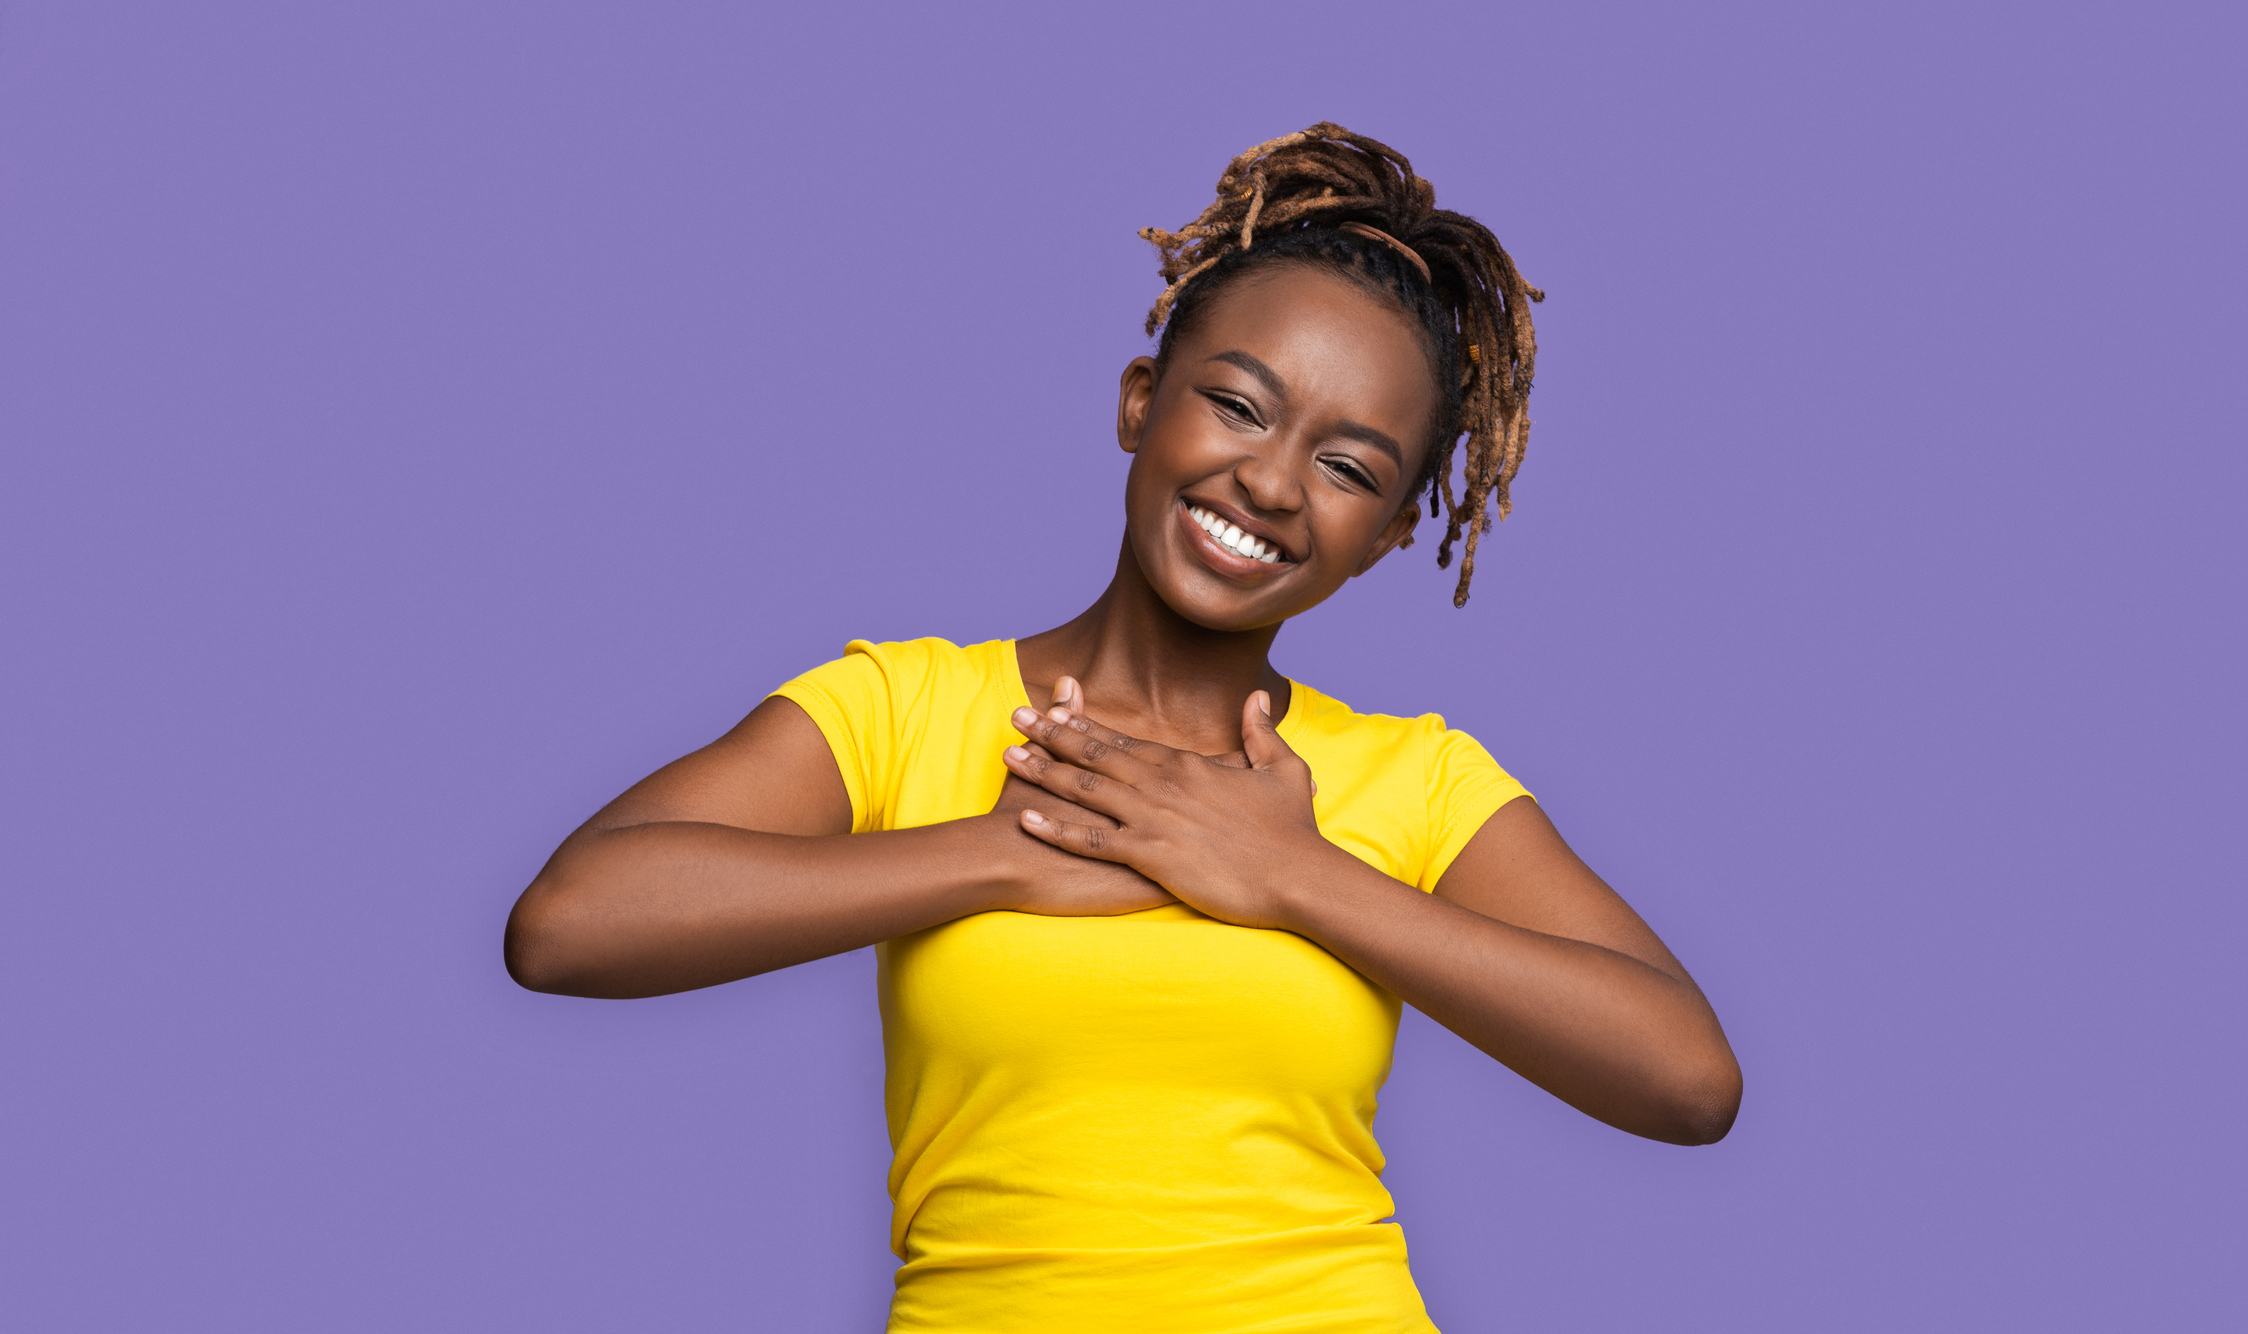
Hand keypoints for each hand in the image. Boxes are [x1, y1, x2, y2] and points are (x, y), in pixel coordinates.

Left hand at [1002, 679, 1339, 928]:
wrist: (1299, 876)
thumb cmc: (1293, 829)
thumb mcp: (1284, 769)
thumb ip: (1261, 732)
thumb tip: (1256, 697)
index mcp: (1186, 765)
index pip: (1124, 739)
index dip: (1086, 723)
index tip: (1054, 707)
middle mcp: (1162, 785)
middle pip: (1094, 754)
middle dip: (1051, 734)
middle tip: (1015, 717)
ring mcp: (1153, 819)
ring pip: (1085, 789)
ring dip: (1044, 772)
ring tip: (1008, 756)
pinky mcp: (1150, 855)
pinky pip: (1092, 840)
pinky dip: (1056, 829)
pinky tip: (1026, 819)